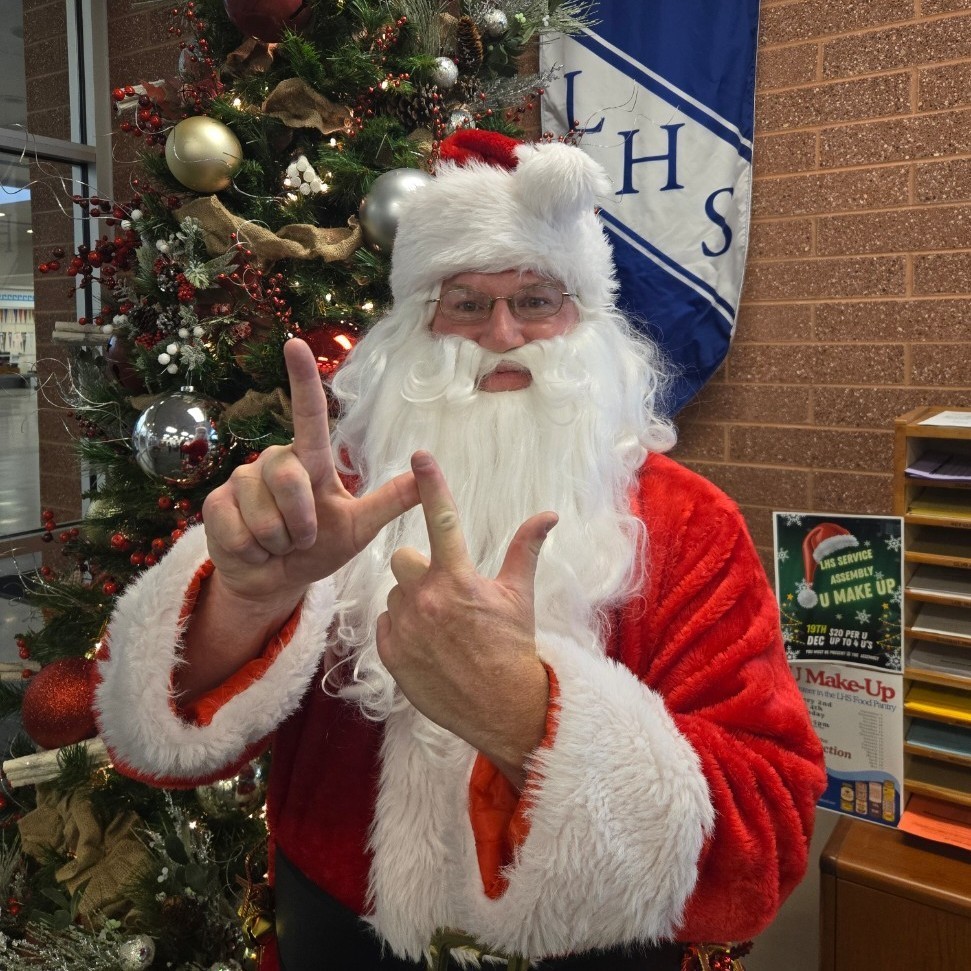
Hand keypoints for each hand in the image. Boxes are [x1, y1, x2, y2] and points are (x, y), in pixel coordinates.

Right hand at [201, 338, 418, 610]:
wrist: (276, 581)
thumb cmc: (319, 548)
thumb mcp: (360, 527)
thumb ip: (391, 500)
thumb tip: (428, 469)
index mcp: (310, 461)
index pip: (308, 416)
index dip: (303, 380)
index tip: (295, 344)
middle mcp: (274, 462)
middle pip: (291, 480)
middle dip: (302, 523)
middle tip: (302, 538)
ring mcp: (242, 481)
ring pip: (264, 514)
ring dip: (279, 541)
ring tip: (278, 544)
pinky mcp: (216, 505)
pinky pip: (239, 531)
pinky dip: (254, 551)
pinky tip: (253, 549)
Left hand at [376, 452, 554, 786]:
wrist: (500, 709)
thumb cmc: (513, 648)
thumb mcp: (519, 596)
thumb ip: (525, 550)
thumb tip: (548, 514)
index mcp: (459, 579)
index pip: (444, 520)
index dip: (432, 485)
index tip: (420, 456)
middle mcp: (426, 599)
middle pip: (402, 558)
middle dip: (419, 569)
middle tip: (444, 593)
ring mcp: (405, 627)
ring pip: (395, 593)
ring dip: (412, 602)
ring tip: (441, 629)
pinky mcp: (389, 652)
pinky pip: (386, 623)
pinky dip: (402, 629)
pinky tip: (427, 647)